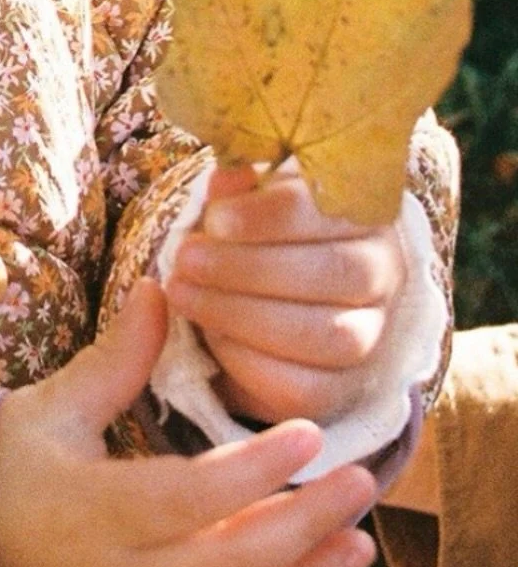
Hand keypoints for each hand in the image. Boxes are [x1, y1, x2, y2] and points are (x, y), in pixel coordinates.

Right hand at [0, 280, 376, 566]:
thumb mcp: (47, 408)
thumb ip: (115, 358)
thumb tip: (161, 287)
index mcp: (91, 510)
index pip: (192, 497)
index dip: (257, 470)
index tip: (308, 433)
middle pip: (232, 563)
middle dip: (307, 525)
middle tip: (359, 481)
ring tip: (358, 545)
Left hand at [165, 161, 406, 425]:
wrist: (264, 304)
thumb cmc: (255, 238)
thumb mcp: (243, 204)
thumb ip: (235, 192)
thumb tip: (227, 178)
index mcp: (363, 213)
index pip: (331, 210)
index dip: (271, 215)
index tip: (215, 219)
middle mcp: (382, 273)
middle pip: (336, 273)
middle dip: (249, 268)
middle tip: (185, 261)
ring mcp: (371, 334)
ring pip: (327, 335)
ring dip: (242, 315)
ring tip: (184, 294)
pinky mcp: (342, 387)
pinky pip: (305, 387)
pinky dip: (249, 362)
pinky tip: (211, 336)